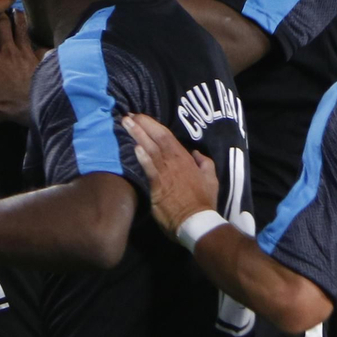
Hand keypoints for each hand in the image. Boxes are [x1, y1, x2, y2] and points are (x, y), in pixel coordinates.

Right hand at [0, 12, 41, 123]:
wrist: (34, 104)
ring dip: (19, 19)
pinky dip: (41, 41)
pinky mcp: (41, 59)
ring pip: (22, 29)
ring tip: (17, 10)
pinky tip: (43, 37)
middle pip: (3, 26)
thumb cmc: (2, 102)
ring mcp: (26, 53)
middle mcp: (8, 50)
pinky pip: (41, 45)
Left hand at [122, 113, 217, 237]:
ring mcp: (165, 173)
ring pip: (150, 149)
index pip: (166, 136)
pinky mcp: (158, 186)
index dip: (152, 125)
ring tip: (125, 124)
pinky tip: (134, 148)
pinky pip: (149, 169)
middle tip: (128, 116)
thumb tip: (196, 153)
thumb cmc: (203, 201)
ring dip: (137, 135)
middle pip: (156, 138)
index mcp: (184, 158)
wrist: (197, 221)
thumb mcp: (211, 178)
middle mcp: (174, 161)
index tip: (140, 117)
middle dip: (142, 125)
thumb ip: (205, 163)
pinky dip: (143, 158)